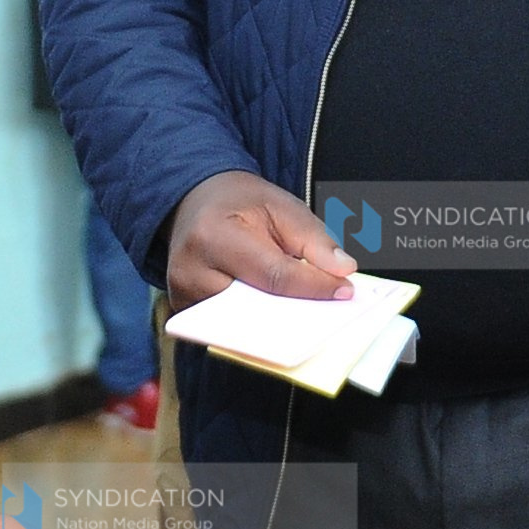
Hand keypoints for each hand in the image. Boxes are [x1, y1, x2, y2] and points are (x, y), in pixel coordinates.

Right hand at [167, 169, 356, 311]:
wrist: (194, 201)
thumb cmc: (240, 203)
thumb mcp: (283, 205)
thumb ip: (315, 239)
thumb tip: (343, 271)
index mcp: (213, 234)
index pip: (273, 275)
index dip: (313, 286)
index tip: (345, 291)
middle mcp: (190, 269)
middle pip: (255, 306)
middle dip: (296, 310)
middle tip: (333, 312)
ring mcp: (183, 294)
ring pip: (242, 323)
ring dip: (278, 322)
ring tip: (311, 315)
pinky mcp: (186, 309)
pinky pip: (230, 326)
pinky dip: (258, 322)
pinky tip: (282, 315)